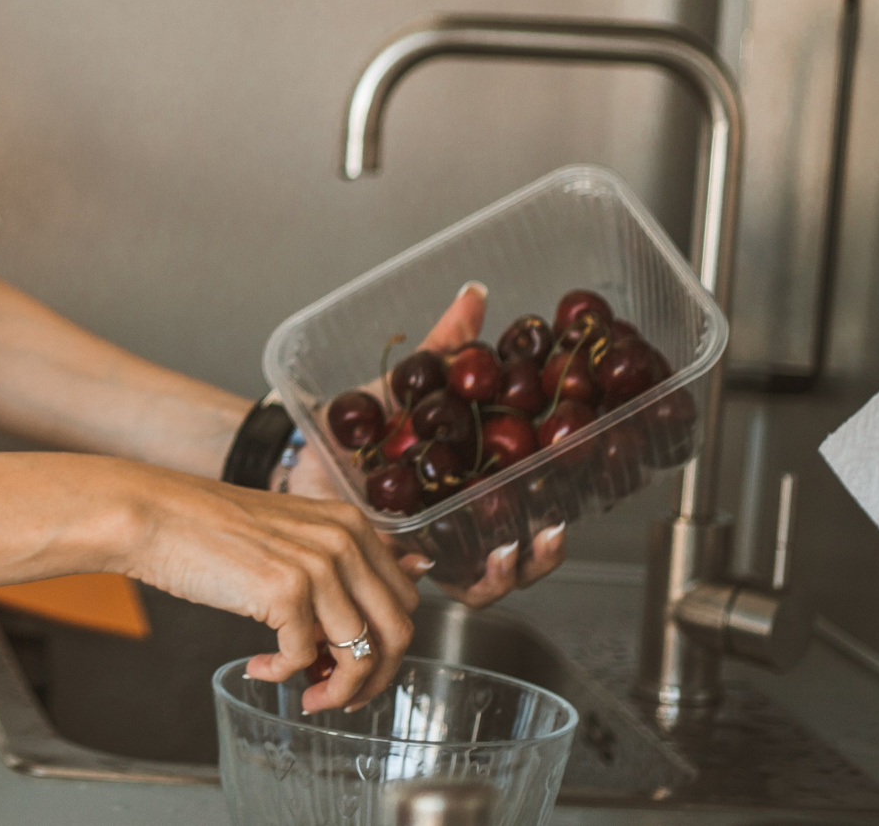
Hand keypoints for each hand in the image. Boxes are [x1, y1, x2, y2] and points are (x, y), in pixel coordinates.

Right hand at [114, 465, 420, 712]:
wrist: (154, 516)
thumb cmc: (213, 527)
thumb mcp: (293, 532)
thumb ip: (346, 555)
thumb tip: (415, 570)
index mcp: (351, 523)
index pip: (405, 598)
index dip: (387, 643)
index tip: (358, 663)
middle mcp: (343, 540)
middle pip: (396, 631)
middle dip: (375, 676)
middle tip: (341, 694)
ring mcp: (317, 565)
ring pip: (359, 654)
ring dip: (335, 688)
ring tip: (306, 694)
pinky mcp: (283, 591)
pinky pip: (302, 657)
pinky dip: (283, 673)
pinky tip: (259, 666)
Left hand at [295, 282, 568, 606]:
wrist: (296, 461)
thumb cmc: (351, 432)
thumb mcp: (400, 388)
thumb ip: (441, 350)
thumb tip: (473, 295)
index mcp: (476, 478)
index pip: (534, 490)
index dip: (563, 483)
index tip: (582, 462)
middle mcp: (466, 519)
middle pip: (526, 545)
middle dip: (547, 544)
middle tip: (551, 526)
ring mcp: (441, 546)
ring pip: (493, 575)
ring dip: (515, 568)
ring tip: (514, 547)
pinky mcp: (408, 564)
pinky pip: (445, 583)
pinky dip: (459, 575)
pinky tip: (451, 558)